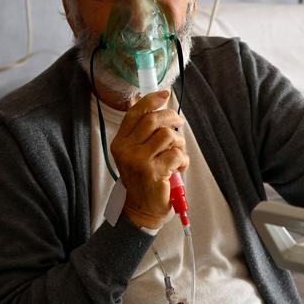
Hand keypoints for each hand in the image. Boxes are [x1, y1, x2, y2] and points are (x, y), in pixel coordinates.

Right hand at [110, 91, 187, 229]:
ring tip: (177, 153)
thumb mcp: (137, 153)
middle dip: (172, 118)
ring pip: (168, 136)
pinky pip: (177, 154)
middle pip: (154, 121)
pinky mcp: (154, 172)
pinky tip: (178, 168)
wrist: (142, 210)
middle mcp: (126, 150)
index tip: (165, 94)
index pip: (135, 113)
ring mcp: (139, 161)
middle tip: (179, 123)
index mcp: (120, 142)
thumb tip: (161, 107)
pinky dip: (183, 160)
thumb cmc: (144, 178)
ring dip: (179, 143)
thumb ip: (145, 133)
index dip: (152, 101)